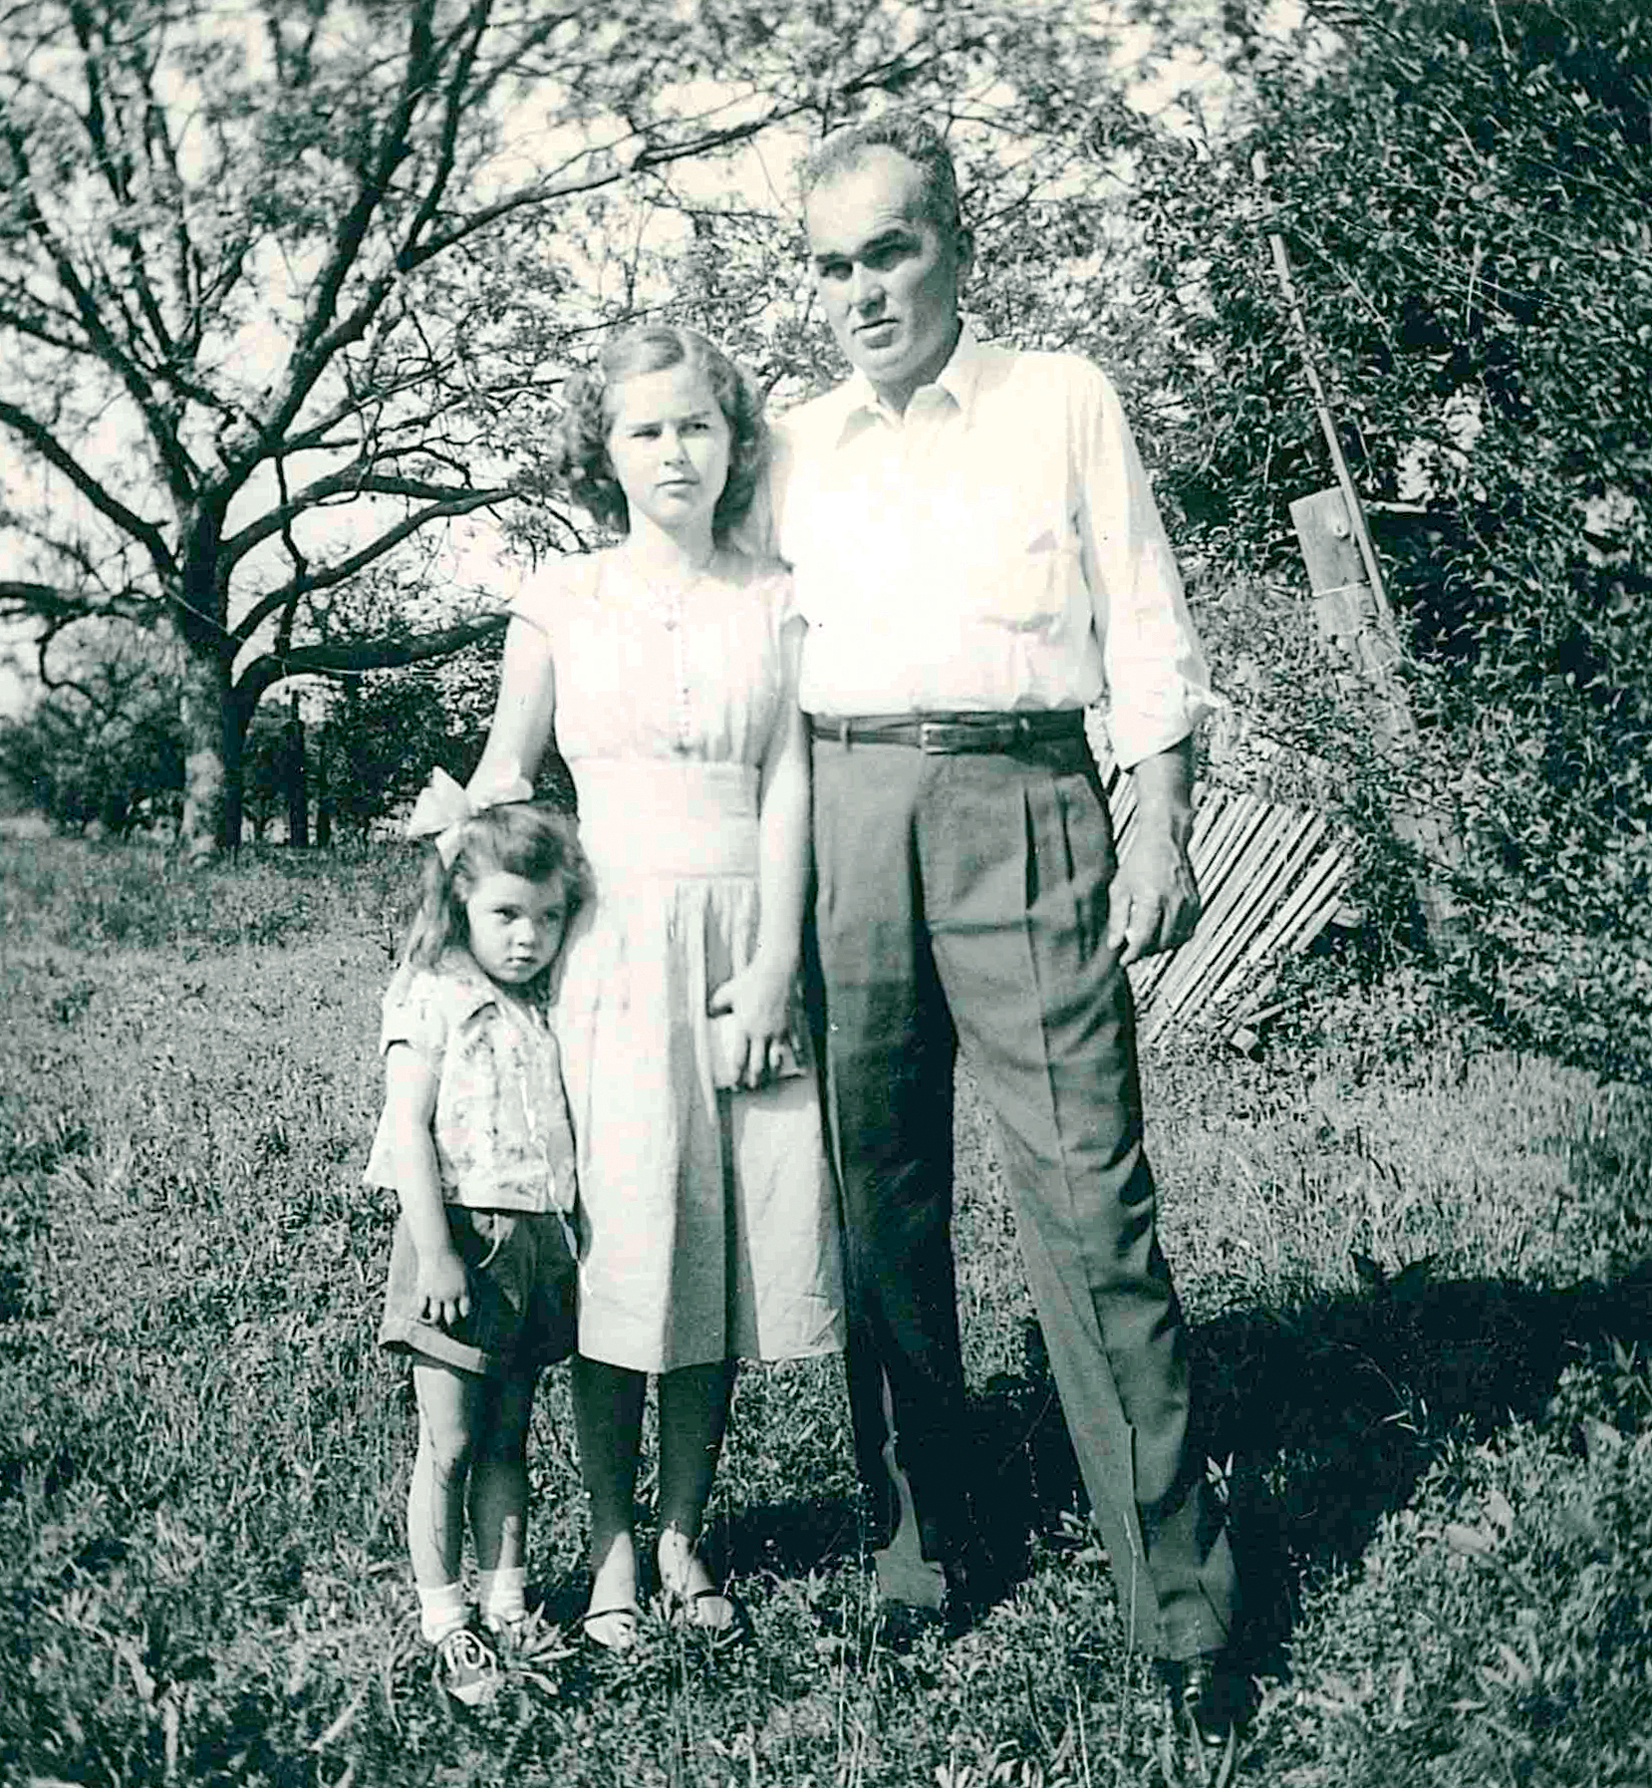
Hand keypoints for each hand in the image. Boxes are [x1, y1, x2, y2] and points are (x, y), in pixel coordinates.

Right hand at [415, 1245, 470, 1328]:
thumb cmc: (454, 1260)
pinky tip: (421, 1317)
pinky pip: (421, 1309)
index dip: (464, 1315)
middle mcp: (450, 1295)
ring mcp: (436, 1294)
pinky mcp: (423, 1291)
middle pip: (451, 1318)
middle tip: (449, 1325)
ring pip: (436, 1317)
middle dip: (451, 1323)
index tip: (461, 1315)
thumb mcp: (468, 1273)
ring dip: (436, 1321)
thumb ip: (472, 1287)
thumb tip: (478, 1299)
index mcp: (463, 1290)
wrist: (437, 1250)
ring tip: (435, 1322)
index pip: (466, 1311)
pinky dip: (421, 1315)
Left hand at [707, 959, 793, 1088]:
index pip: (738, 1059)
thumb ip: (715, 1005)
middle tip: (750, 1087)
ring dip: (772, 1075)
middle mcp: (762, 1033)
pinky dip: (798, 1059)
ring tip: (768, 1082)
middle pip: (758, 1066)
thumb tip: (707, 1015)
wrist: (776, 969)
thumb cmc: (750, 980)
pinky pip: (796, 1046)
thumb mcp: (726, 992)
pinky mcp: (792, 1025)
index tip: (734, 1084)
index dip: (736, 1075)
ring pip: (776, 1061)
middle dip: (754, 1081)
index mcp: (744, 1028)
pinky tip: (800, 1068)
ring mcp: (779, 1031)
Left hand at [1106, 826, 1199, 965]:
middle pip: (1161, 943)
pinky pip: (1188, 930)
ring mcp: (1188, 903)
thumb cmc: (1139, 861)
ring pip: (1177, 940)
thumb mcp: (1120, 888)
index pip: (1143, 939)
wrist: (1164, 840)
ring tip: (1146, 943)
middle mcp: (1173, 902)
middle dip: (1146, 952)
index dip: (1132, 954)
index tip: (1124, 961)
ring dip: (1161, 947)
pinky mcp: (1196, 902)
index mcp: (1152, 899)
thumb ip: (1117, 918)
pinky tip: (1162, 932)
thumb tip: (1114, 945)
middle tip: (1132, 951)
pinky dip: (1175, 937)